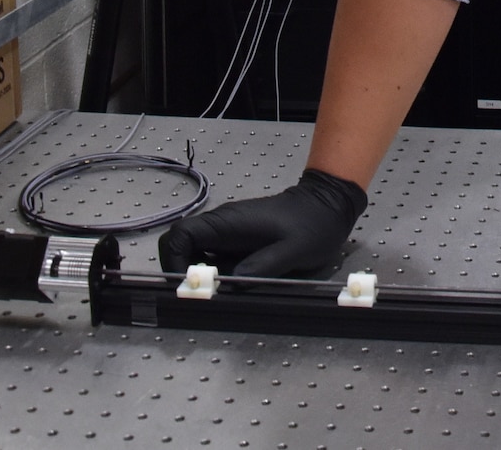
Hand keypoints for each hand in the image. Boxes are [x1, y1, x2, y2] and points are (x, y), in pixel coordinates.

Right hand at [157, 168, 366, 277]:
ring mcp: (228, 233)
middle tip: (199, 294)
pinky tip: (229, 288)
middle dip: (180, 271)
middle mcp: (221, 226)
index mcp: (228, 222)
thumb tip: (233, 284)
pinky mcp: (236, 242)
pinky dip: (212, 275)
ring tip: (215, 294)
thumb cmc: (313, 224)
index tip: (189, 285)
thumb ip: (264, 265)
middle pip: (179, 245)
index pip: (179, 236)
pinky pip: (212, 258)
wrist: (327, 206)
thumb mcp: (293, 249)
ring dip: (197, 275)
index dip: (173, 262)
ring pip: (193, 253)